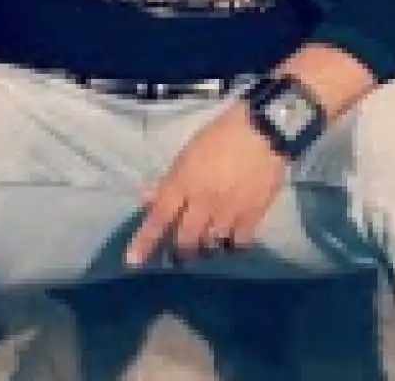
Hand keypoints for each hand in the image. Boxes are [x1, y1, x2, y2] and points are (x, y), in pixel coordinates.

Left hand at [126, 102, 288, 265]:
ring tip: (206, 243)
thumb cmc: (219, 136)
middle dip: (181, 249)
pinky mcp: (253, 217)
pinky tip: (231, 240)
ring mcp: (228, 212)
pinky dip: (232, 244)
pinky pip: (239, 242)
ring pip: (211, 244)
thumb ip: (169, 180)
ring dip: (205, 246)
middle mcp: (202, 202)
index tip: (133, 261)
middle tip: (182, 250)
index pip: (159, 216)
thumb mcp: (187, 154)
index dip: (145, 240)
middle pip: (186, 239)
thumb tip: (147, 198)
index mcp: (182, 182)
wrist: (261, 133)